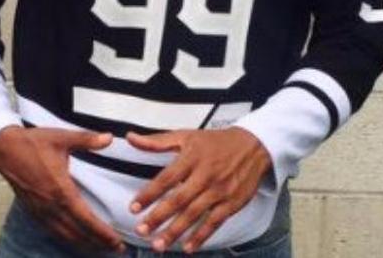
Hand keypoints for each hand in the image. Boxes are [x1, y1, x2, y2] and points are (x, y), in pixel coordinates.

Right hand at [0, 125, 124, 252]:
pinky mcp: (33, 212)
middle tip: (116, 248)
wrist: (5, 149)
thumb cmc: (32, 144)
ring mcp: (40, 211)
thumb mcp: (62, 138)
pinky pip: (53, 232)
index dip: (102, 233)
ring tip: (100, 248)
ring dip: (84, 245)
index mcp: (60, 189)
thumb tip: (108, 138)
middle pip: (78, 234)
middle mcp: (50, 205)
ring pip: (65, 236)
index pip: (86, 219)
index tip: (116, 241)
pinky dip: (68, 240)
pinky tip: (76, 240)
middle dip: (98, 243)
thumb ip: (87, 139)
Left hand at [126, 127, 271, 252]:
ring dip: (176, 231)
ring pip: (194, 214)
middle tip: (142, 230)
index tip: (134, 207)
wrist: (252, 145)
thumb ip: (156, 141)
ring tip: (159, 244)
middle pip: (179, 199)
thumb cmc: (216, 142)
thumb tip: (130, 138)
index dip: (149, 194)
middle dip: (159, 217)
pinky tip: (188, 247)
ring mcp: (219, 190)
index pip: (166, 178)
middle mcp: (205, 174)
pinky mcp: (231, 203)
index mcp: (192, 157)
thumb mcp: (186, 136)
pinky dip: (201, 236)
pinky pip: (214, 223)